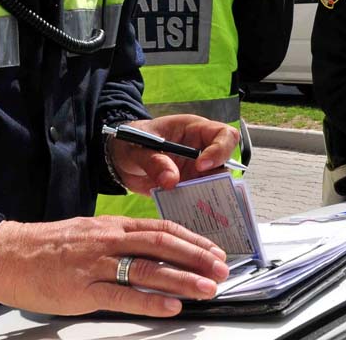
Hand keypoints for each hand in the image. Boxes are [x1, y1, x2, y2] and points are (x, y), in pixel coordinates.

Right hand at [0, 216, 229, 316]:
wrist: (6, 254)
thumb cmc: (46, 247)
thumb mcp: (88, 234)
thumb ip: (118, 242)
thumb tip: (150, 254)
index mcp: (111, 226)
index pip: (161, 229)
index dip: (192, 240)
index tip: (214, 251)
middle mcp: (108, 240)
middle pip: (162, 245)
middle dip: (196, 257)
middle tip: (221, 269)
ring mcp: (95, 264)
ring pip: (148, 268)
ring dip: (182, 279)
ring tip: (207, 288)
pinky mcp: (82, 289)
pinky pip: (122, 294)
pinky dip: (150, 301)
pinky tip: (171, 306)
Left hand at [109, 115, 239, 195]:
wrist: (120, 160)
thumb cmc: (131, 142)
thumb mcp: (137, 148)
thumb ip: (153, 161)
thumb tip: (171, 180)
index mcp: (194, 130)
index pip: (223, 135)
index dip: (220, 149)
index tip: (201, 165)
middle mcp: (202, 150)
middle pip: (226, 163)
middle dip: (218, 178)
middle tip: (199, 189)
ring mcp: (197, 171)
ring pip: (216, 185)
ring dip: (207, 196)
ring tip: (194, 206)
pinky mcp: (189, 188)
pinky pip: (200, 198)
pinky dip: (196, 207)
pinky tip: (188, 215)